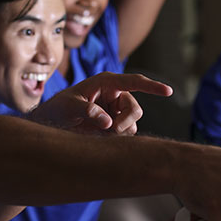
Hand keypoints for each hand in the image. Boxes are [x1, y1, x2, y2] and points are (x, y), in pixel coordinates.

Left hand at [30, 72, 172, 134]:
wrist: (53, 121)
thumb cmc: (59, 107)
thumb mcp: (69, 106)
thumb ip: (88, 111)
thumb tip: (108, 122)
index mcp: (107, 83)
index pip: (134, 82)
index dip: (152, 87)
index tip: (168, 91)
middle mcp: (115, 95)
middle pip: (135, 110)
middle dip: (125, 122)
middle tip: (111, 130)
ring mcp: (117, 110)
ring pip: (132, 124)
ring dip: (120, 132)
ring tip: (99, 132)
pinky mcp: (115, 124)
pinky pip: (127, 133)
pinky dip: (118, 138)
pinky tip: (101, 136)